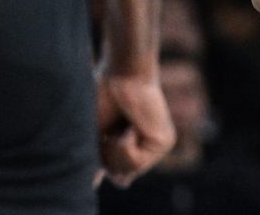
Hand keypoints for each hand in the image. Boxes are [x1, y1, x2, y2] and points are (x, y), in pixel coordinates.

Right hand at [94, 68, 174, 187]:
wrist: (119, 74)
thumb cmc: (103, 96)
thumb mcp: (95, 134)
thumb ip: (101, 161)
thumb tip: (108, 185)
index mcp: (134, 145)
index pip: (120, 175)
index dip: (106, 165)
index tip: (105, 140)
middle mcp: (149, 147)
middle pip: (120, 177)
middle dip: (105, 156)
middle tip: (109, 130)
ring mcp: (158, 146)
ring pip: (127, 172)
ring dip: (113, 150)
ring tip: (120, 126)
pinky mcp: (165, 142)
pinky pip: (135, 162)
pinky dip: (124, 145)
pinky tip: (131, 126)